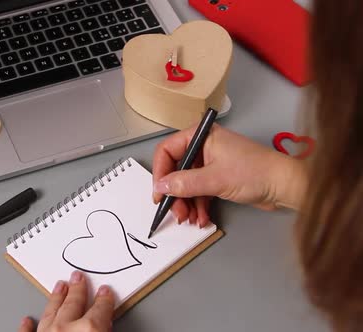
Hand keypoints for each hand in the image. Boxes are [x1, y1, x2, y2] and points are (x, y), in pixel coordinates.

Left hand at [18, 271, 114, 331]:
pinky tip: (26, 320)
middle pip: (74, 304)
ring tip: (59, 286)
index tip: (105, 291)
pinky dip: (27, 327)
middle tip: (78, 277)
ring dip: (56, 299)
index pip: (101, 310)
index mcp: (89, 329)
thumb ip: (106, 329)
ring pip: (51, 312)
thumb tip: (106, 325)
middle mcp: (66, 329)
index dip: (104, 300)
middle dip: (77, 290)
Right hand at [152, 124, 306, 226]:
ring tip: (189, 218)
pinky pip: (199, 191)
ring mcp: (211, 162)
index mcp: (201, 136)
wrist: (284, 185)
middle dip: (175, 194)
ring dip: (186, 203)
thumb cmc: (257, 171)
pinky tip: (201, 217)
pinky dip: (198, 205)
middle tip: (175, 211)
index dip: (160, 173)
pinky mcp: (218, 177)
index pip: (167, 151)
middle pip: (176, 170)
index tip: (159, 193)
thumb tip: (161, 187)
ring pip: (187, 184)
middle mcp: (203, 146)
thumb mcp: (214, 179)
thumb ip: (184, 183)